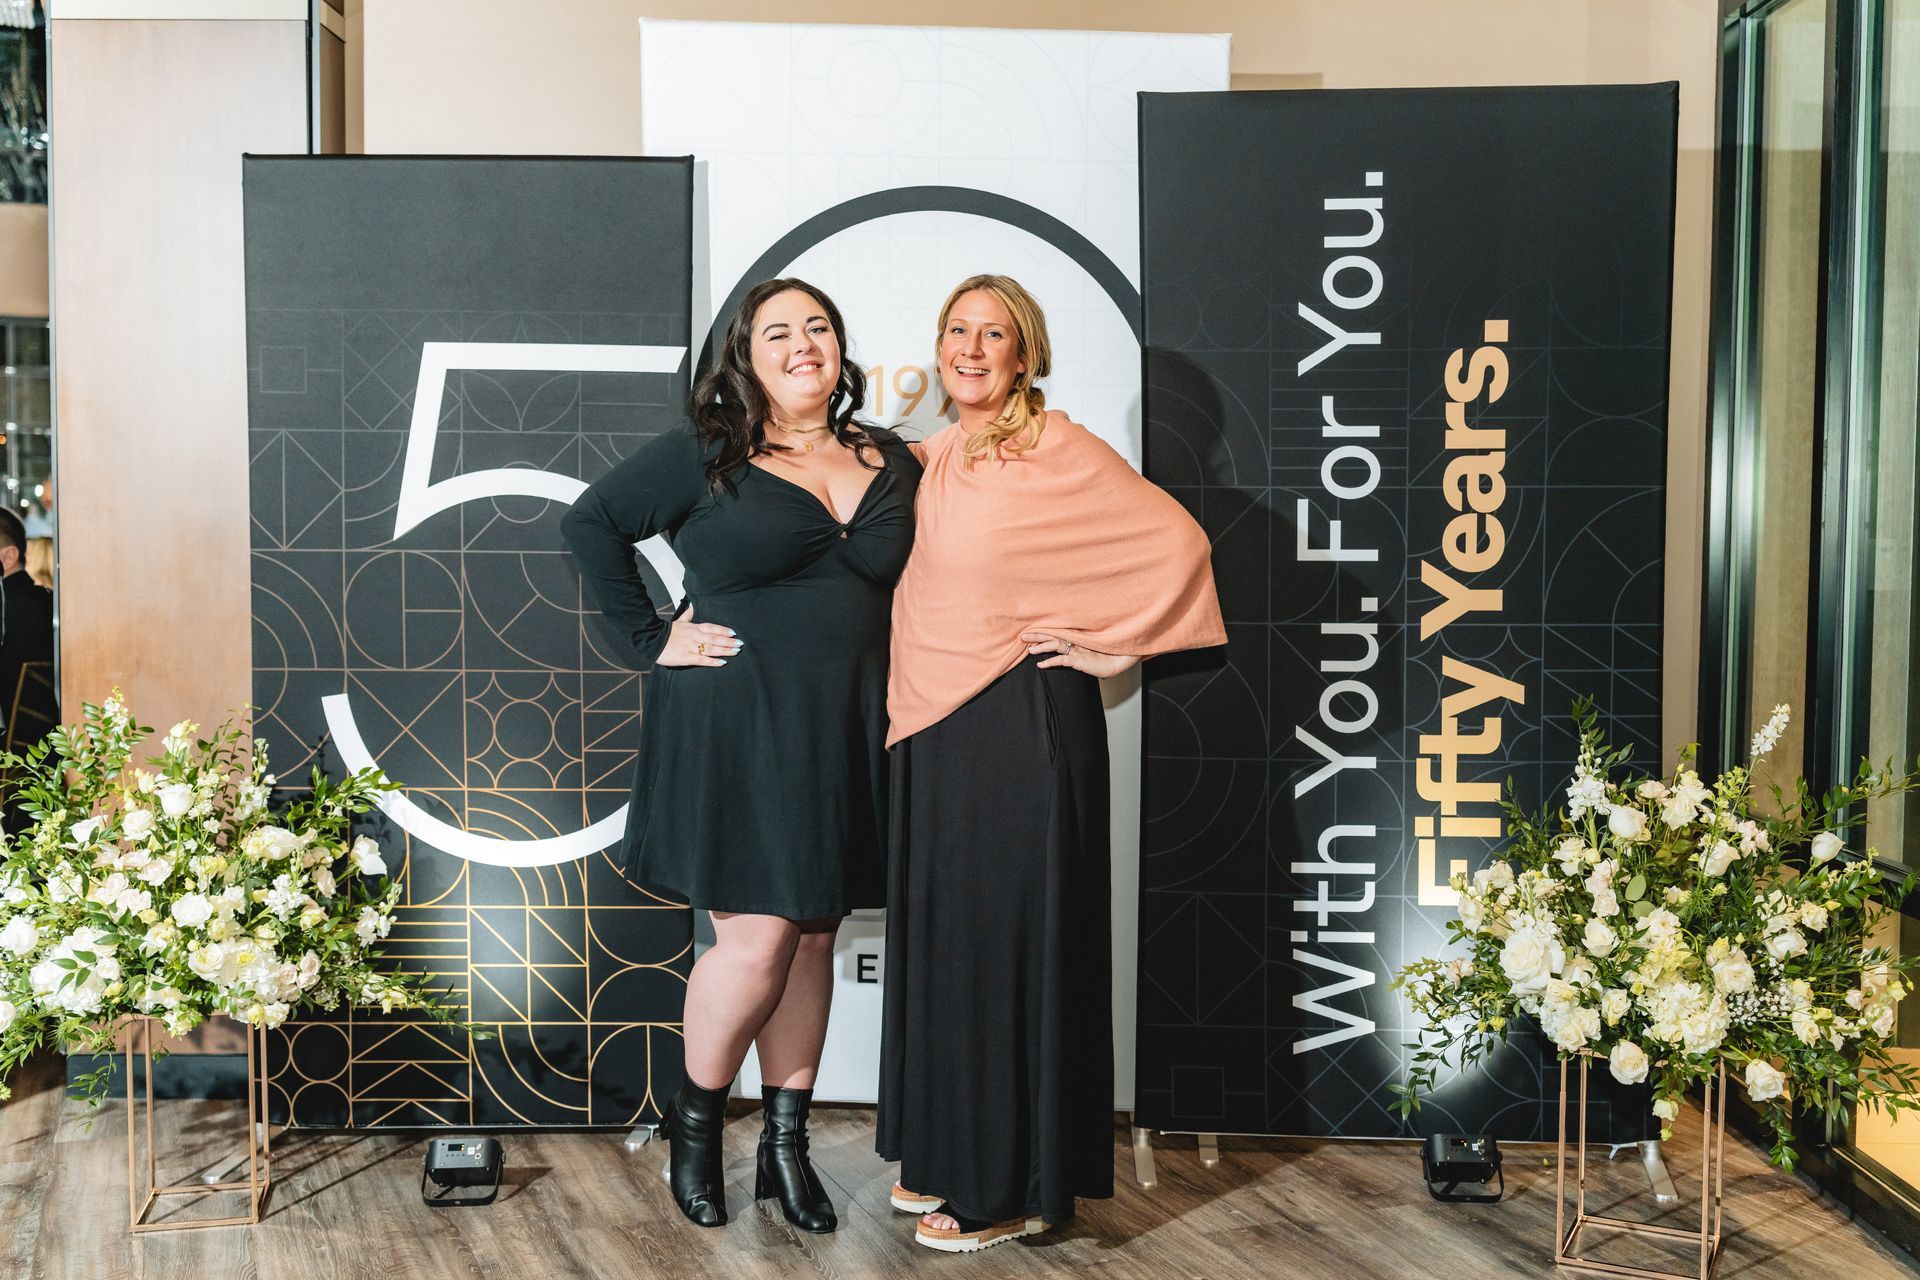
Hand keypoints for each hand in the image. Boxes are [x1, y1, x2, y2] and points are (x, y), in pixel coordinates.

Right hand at [656, 610, 741, 667]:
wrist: (651, 639)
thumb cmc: (666, 632)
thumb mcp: (678, 621)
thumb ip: (688, 615)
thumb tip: (692, 606)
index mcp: (693, 628)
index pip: (711, 628)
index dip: (723, 630)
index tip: (733, 633)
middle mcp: (694, 636)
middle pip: (715, 638)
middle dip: (728, 641)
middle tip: (740, 644)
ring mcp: (691, 647)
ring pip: (711, 649)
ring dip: (725, 650)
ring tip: (735, 652)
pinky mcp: (686, 657)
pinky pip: (702, 660)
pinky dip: (713, 661)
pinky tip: (723, 662)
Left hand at [1021, 632, 1137, 677]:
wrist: (1121, 660)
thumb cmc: (1107, 654)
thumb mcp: (1090, 649)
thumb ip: (1079, 647)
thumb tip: (1067, 652)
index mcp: (1077, 637)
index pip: (1057, 631)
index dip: (1043, 631)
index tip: (1030, 630)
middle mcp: (1076, 641)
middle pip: (1053, 635)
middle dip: (1037, 635)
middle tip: (1023, 635)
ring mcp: (1078, 649)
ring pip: (1055, 645)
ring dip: (1041, 646)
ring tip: (1029, 649)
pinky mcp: (1080, 660)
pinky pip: (1062, 660)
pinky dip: (1050, 662)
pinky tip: (1041, 665)